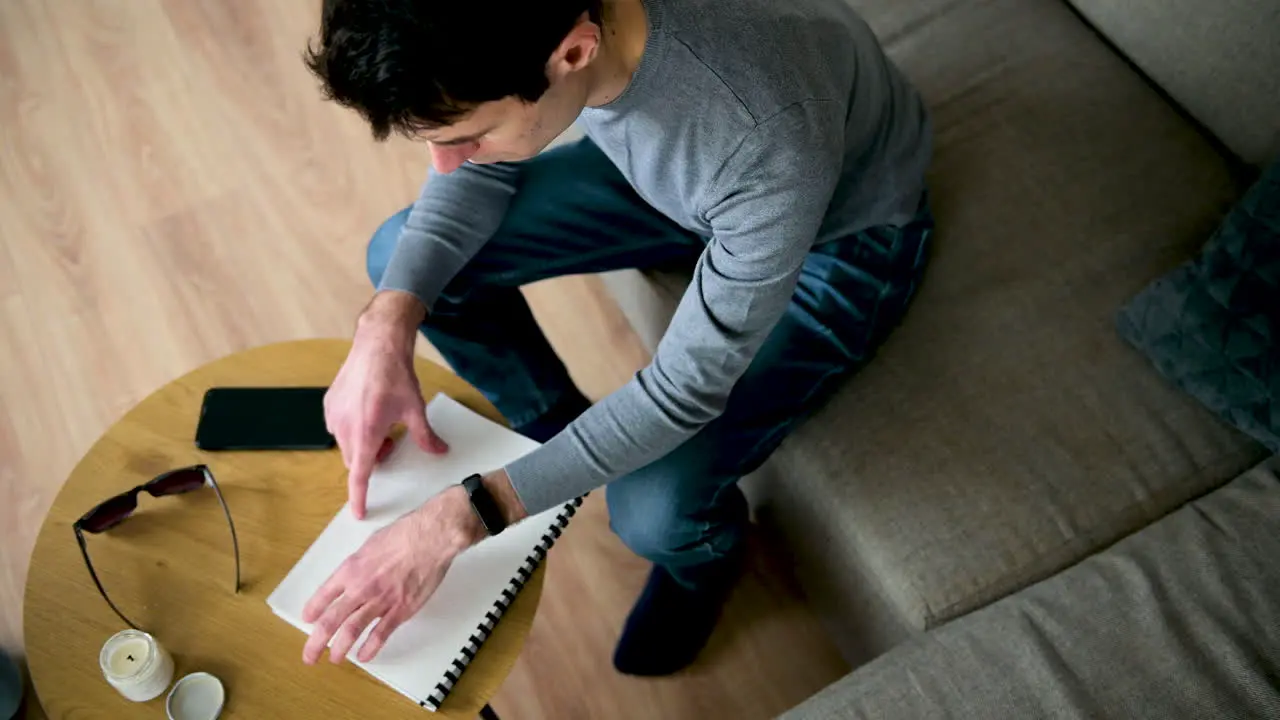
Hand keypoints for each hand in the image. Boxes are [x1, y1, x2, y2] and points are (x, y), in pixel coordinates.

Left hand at [301, 485, 482, 664]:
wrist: (429, 539)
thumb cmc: (404, 534)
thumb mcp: (370, 544)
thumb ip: (360, 563)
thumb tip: (357, 572)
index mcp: (350, 569)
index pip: (323, 596)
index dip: (313, 610)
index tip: (308, 619)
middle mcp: (360, 588)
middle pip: (330, 621)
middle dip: (316, 643)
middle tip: (310, 654)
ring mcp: (379, 602)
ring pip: (351, 631)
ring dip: (339, 649)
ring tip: (334, 658)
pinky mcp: (400, 611)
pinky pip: (380, 635)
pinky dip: (370, 648)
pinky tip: (364, 656)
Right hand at [326, 291, 448, 518]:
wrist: (377, 345)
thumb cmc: (395, 375)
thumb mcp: (415, 409)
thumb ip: (426, 436)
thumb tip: (439, 451)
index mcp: (366, 433)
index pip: (360, 475)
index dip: (359, 496)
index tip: (359, 512)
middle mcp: (344, 427)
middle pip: (355, 460)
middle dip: (372, 458)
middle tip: (391, 441)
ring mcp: (333, 415)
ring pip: (346, 445)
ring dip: (362, 443)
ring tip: (381, 423)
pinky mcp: (328, 404)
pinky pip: (339, 427)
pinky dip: (353, 428)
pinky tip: (367, 410)